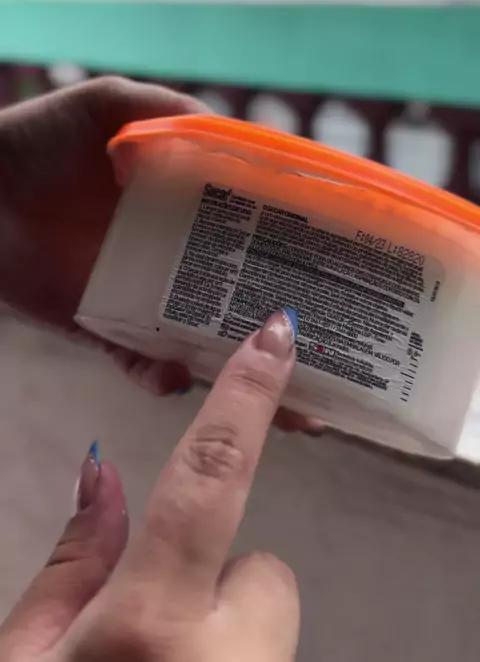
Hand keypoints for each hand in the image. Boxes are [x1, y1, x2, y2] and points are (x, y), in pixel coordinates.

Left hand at [0, 76, 322, 429]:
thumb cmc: (38, 139)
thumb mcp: (110, 106)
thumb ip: (171, 116)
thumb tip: (245, 139)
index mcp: (186, 202)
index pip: (256, 228)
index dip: (299, 250)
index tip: (344, 273)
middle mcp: (174, 252)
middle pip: (243, 294)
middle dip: (288, 328)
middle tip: (334, 359)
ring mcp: (141, 293)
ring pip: (204, 338)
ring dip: (243, 370)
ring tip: (290, 406)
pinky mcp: (101, 326)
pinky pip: (139, 361)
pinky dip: (159, 376)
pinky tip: (175, 375)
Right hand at [0, 311, 299, 661]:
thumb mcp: (27, 656)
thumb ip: (73, 563)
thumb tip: (103, 472)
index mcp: (150, 621)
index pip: (208, 478)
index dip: (245, 398)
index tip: (275, 335)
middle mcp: (231, 654)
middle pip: (260, 566)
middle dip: (212, 578)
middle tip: (151, 633)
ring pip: (264, 612)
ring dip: (223, 624)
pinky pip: (269, 646)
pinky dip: (235, 651)